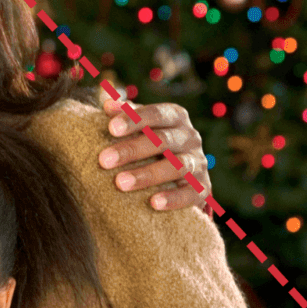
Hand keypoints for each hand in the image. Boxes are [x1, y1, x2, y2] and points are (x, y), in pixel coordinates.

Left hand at [97, 97, 211, 211]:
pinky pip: (191, 193)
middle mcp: (190, 137)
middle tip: (103, 160)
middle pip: (163, 140)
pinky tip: (153, 203)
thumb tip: (108, 104)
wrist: (180, 178)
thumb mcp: (140, 128)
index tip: (110, 128)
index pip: (156, 113)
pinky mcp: (203, 188)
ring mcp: (199, 162)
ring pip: (177, 166)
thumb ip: (126, 116)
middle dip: (132, 149)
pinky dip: (173, 198)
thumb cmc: (150, 146)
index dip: (134, 119)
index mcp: (175, 117)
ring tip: (120, 183)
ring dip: (147, 174)